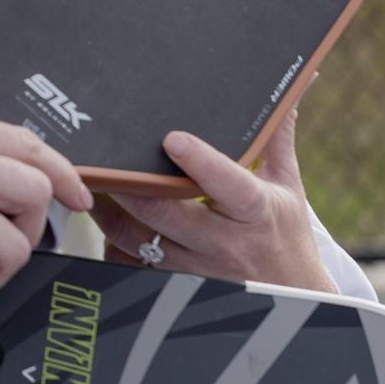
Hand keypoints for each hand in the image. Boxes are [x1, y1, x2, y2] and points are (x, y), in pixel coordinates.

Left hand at [90, 101, 335, 291]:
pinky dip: (111, 242)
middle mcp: (224, 243)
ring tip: (90, 180)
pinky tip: (101, 218)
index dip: (200, 163)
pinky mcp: (176, 287)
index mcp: (254, 211)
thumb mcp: (286, 184)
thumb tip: (294, 83)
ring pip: (138, 241)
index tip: (173, 138)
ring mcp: (197, 270)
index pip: (228, 185)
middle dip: (129, 185)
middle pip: (165, 214)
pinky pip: (131, 265)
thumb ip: (276, 134)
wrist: (294, 300)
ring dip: (108, 211)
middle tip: (103, 156)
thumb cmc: (284, 232)